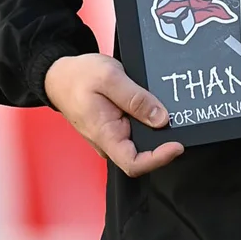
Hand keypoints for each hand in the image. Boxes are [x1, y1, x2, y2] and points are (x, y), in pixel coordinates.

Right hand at [43, 52, 182, 177]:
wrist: (60, 76)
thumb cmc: (77, 77)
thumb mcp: (109, 77)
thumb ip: (135, 98)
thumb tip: (161, 119)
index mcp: (105, 134)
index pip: (134, 163)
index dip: (159, 159)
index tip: (177, 145)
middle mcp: (110, 142)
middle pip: (144, 154)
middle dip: (163, 141)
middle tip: (180, 121)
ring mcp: (113, 137)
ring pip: (143, 142)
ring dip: (158, 130)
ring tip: (169, 110)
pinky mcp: (117, 129)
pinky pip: (138, 131)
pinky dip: (150, 122)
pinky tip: (156, 108)